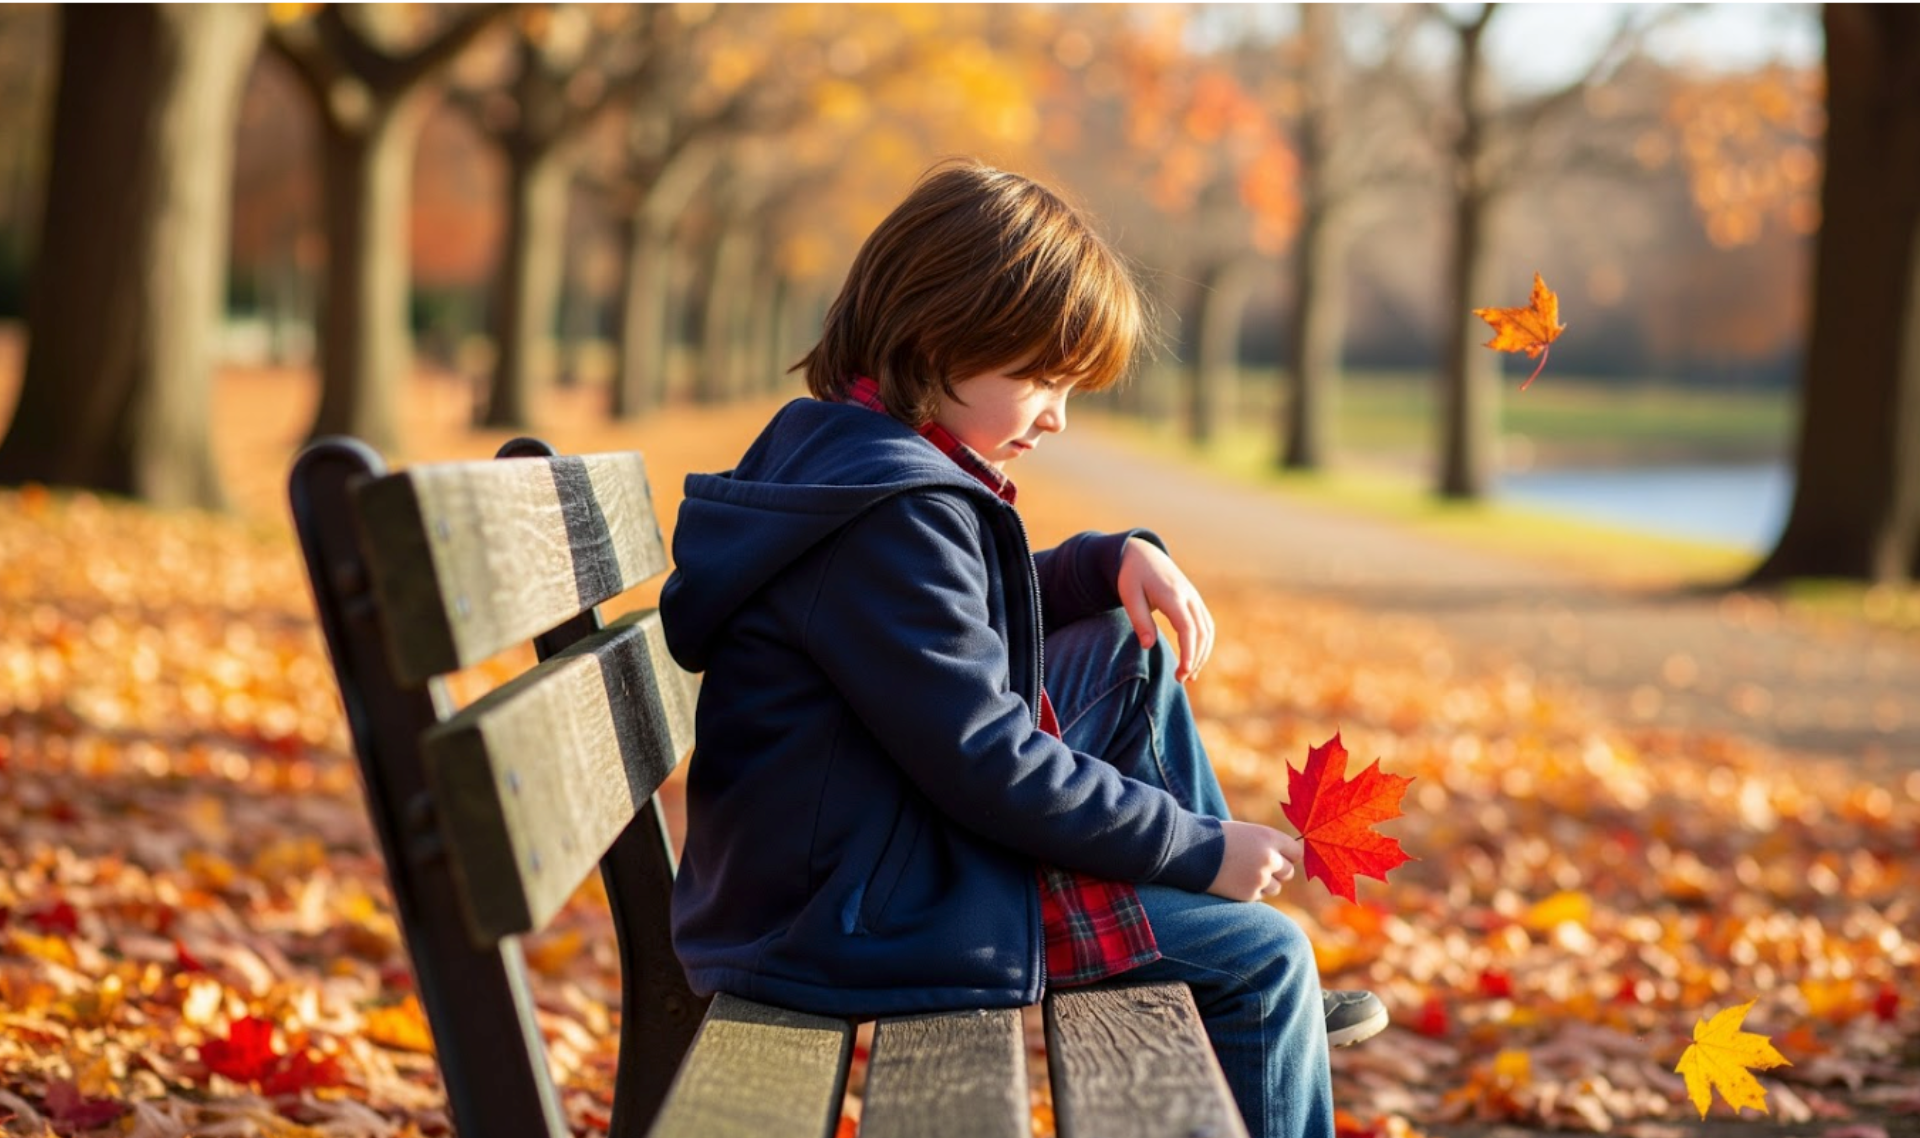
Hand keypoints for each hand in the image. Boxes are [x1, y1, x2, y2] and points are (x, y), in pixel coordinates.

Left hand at [1116, 537, 1214, 681]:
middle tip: (1180, 680)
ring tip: (1189, 675)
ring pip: (1208, 630)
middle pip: (1201, 632)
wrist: (1143, 555)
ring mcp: (1194, 598)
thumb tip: (1148, 646)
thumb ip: (1139, 620)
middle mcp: (1188, 596)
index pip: (1187, 627)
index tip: (1184, 672)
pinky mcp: (1195, 601)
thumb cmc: (1132, 576)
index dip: (1189, 651)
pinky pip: (1206, 625)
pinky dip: (1204, 644)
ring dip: (1202, 654)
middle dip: (1195, 659)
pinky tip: (1195, 659)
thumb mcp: (1128, 596)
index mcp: (1172, 595)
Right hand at [1206, 821, 1300, 901]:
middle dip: (1278, 872)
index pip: (1296, 852)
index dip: (1288, 856)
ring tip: (1244, 874)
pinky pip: (1259, 896)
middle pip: (1288, 872)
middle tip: (1259, 868)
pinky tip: (1235, 881)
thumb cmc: (1217, 838)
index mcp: (1269, 837)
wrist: (1191, 851)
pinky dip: (1251, 891)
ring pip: (1276, 887)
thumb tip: (1285, 860)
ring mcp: (1260, 878)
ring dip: (1264, 883)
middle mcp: (1270, 858)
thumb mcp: (1246, 832)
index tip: (1282, 859)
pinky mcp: (1249, 894)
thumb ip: (1267, 845)